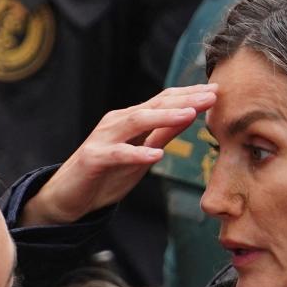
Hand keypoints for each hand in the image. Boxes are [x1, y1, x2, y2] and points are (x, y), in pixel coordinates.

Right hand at [19, 85, 216, 226]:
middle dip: (185, 99)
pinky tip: (156, 155)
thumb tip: (191, 115)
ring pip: (136, 121)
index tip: (217, 91)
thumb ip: (163, 134)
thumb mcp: (143, 152)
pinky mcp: (93, 158)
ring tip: (190, 115)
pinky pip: (118, 154)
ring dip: (165, 117)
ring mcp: (104, 138)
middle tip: (212, 95)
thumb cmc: (108, 173)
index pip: (163, 101)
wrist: (69, 196)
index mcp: (131, 119)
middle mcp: (118, 122)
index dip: (190, 95)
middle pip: (154, 105)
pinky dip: (137, 153)